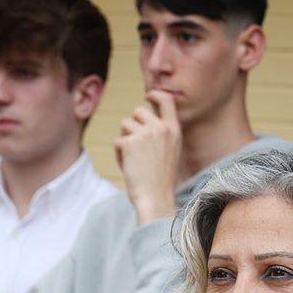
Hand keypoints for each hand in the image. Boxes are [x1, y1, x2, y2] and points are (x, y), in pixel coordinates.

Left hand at [114, 91, 182, 224]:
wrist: (155, 197)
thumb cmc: (161, 180)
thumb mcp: (170, 152)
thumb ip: (161, 134)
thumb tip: (142, 118)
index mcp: (174, 130)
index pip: (166, 101)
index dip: (155, 95)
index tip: (148, 96)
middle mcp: (161, 128)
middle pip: (138, 111)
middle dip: (132, 125)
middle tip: (135, 146)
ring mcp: (145, 134)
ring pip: (125, 125)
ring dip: (125, 141)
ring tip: (134, 160)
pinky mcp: (129, 142)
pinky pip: (118, 142)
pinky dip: (119, 155)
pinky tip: (129, 167)